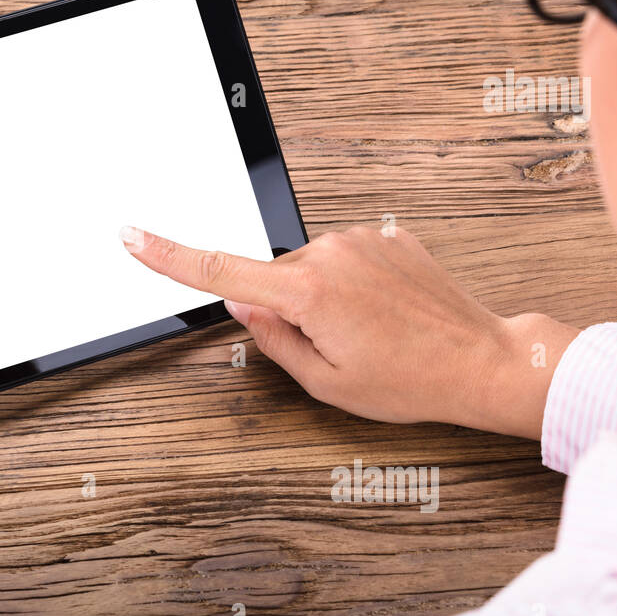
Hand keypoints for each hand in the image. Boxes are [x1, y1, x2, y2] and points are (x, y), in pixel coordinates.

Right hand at [119, 223, 577, 437]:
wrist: (482, 359)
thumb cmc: (411, 380)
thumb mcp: (326, 381)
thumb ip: (271, 340)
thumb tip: (241, 305)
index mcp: (308, 292)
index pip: (219, 270)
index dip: (169, 255)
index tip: (134, 235)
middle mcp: (330, 252)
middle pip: (274, 278)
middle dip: (288, 309)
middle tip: (336, 345)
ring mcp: (361, 238)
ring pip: (310, 268)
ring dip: (322, 296)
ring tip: (370, 331)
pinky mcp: (385, 234)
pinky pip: (345, 257)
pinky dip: (352, 283)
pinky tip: (384, 312)